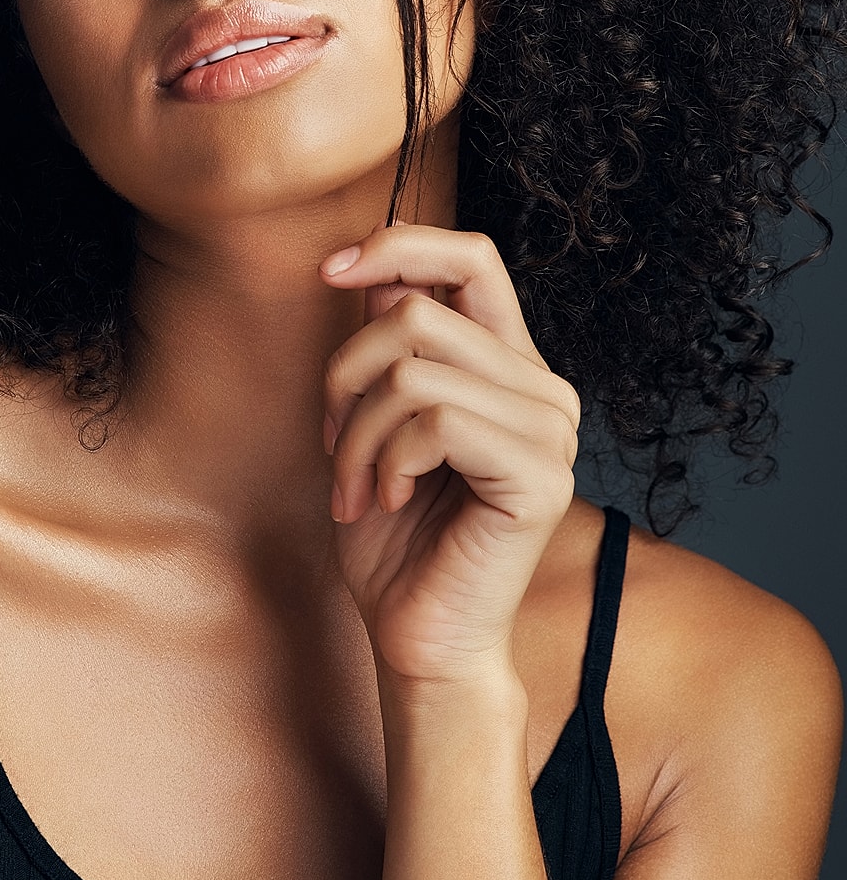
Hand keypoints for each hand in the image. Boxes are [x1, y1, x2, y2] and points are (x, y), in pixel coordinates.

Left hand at [319, 223, 579, 690]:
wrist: (418, 635)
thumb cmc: (394, 532)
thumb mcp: (373, 418)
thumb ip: (389, 348)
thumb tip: (373, 276)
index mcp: (508, 365)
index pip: (472, 257)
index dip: (398, 244)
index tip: (329, 269)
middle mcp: (542, 387)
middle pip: (419, 311)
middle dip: (346, 373)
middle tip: (332, 439)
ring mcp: (550, 431)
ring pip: (414, 369)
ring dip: (356, 431)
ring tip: (355, 483)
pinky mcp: (540, 474)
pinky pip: (433, 420)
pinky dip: (384, 458)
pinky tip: (389, 498)